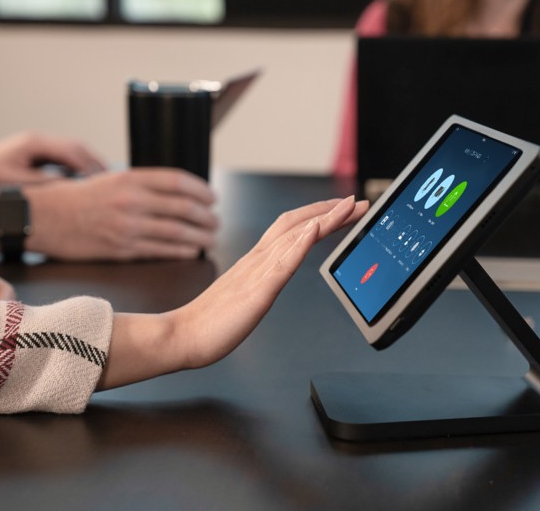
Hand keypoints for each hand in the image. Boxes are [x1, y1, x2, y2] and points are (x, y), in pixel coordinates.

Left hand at [0, 131, 105, 183]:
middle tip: (112, 182)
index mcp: (35, 144)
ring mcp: (41, 144)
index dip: (88, 168)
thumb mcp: (11, 182)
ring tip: (105, 182)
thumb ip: (40, 185)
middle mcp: (41, 140)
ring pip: (75, 151)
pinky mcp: (40, 152)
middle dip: (96, 164)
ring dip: (90, 165)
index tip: (101, 183)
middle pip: (78, 148)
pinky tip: (88, 180)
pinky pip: (67, 157)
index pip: (71, 152)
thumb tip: (67, 191)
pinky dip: (80, 166)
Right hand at [22, 168, 218, 260]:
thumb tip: (175, 193)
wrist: (41, 218)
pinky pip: (160, 251)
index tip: (212, 197)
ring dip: (200, 236)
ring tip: (211, 238)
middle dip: (207, 217)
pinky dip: (181, 251)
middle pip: (184, 208)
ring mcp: (126, 227)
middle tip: (216, 221)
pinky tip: (192, 251)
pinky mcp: (120, 249)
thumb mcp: (108, 179)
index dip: (202, 190)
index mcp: (129, 178)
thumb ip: (140, 185)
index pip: (178, 181)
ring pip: (177, 232)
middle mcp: (130, 201)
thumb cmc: (75, 198)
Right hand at [97, 196, 368, 389]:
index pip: (292, 228)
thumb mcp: (245, 295)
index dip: (319, 215)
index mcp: (256, 261)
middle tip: (358, 203)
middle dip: (330, 211)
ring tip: (346, 207)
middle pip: (298, 224)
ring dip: (323, 218)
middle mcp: (258, 260)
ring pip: (293, 236)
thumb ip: (260, 280)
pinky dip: (300, 244)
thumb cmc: (210, 322)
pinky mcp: (257, 292)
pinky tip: (315, 232)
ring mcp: (257, 273)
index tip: (343, 209)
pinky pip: (281, 264)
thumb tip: (275, 272)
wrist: (181, 337)